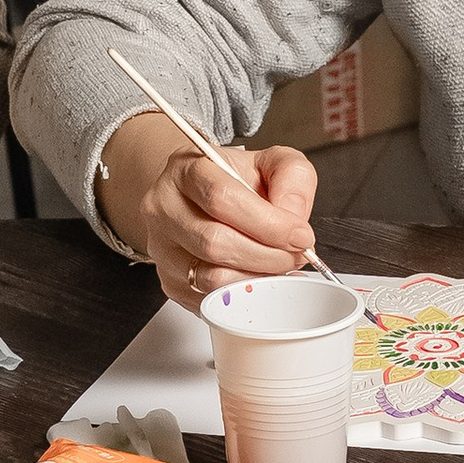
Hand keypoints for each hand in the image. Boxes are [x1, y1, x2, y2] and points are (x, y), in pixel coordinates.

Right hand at [99, 109, 317, 303]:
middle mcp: (165, 207)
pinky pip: (210, 300)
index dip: (269, 223)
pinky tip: (261, 280)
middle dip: (268, 255)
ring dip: (258, 279)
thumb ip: (293, 178)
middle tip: (295, 255)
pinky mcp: (171, 282)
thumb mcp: (271, 162)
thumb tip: (294, 217)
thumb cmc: (234, 181)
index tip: (300, 235)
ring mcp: (163, 248)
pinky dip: (244, 296)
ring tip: (280, 266)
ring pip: (212, 278)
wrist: (201, 199)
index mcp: (187, 169)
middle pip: (215, 242)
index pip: (222, 198)